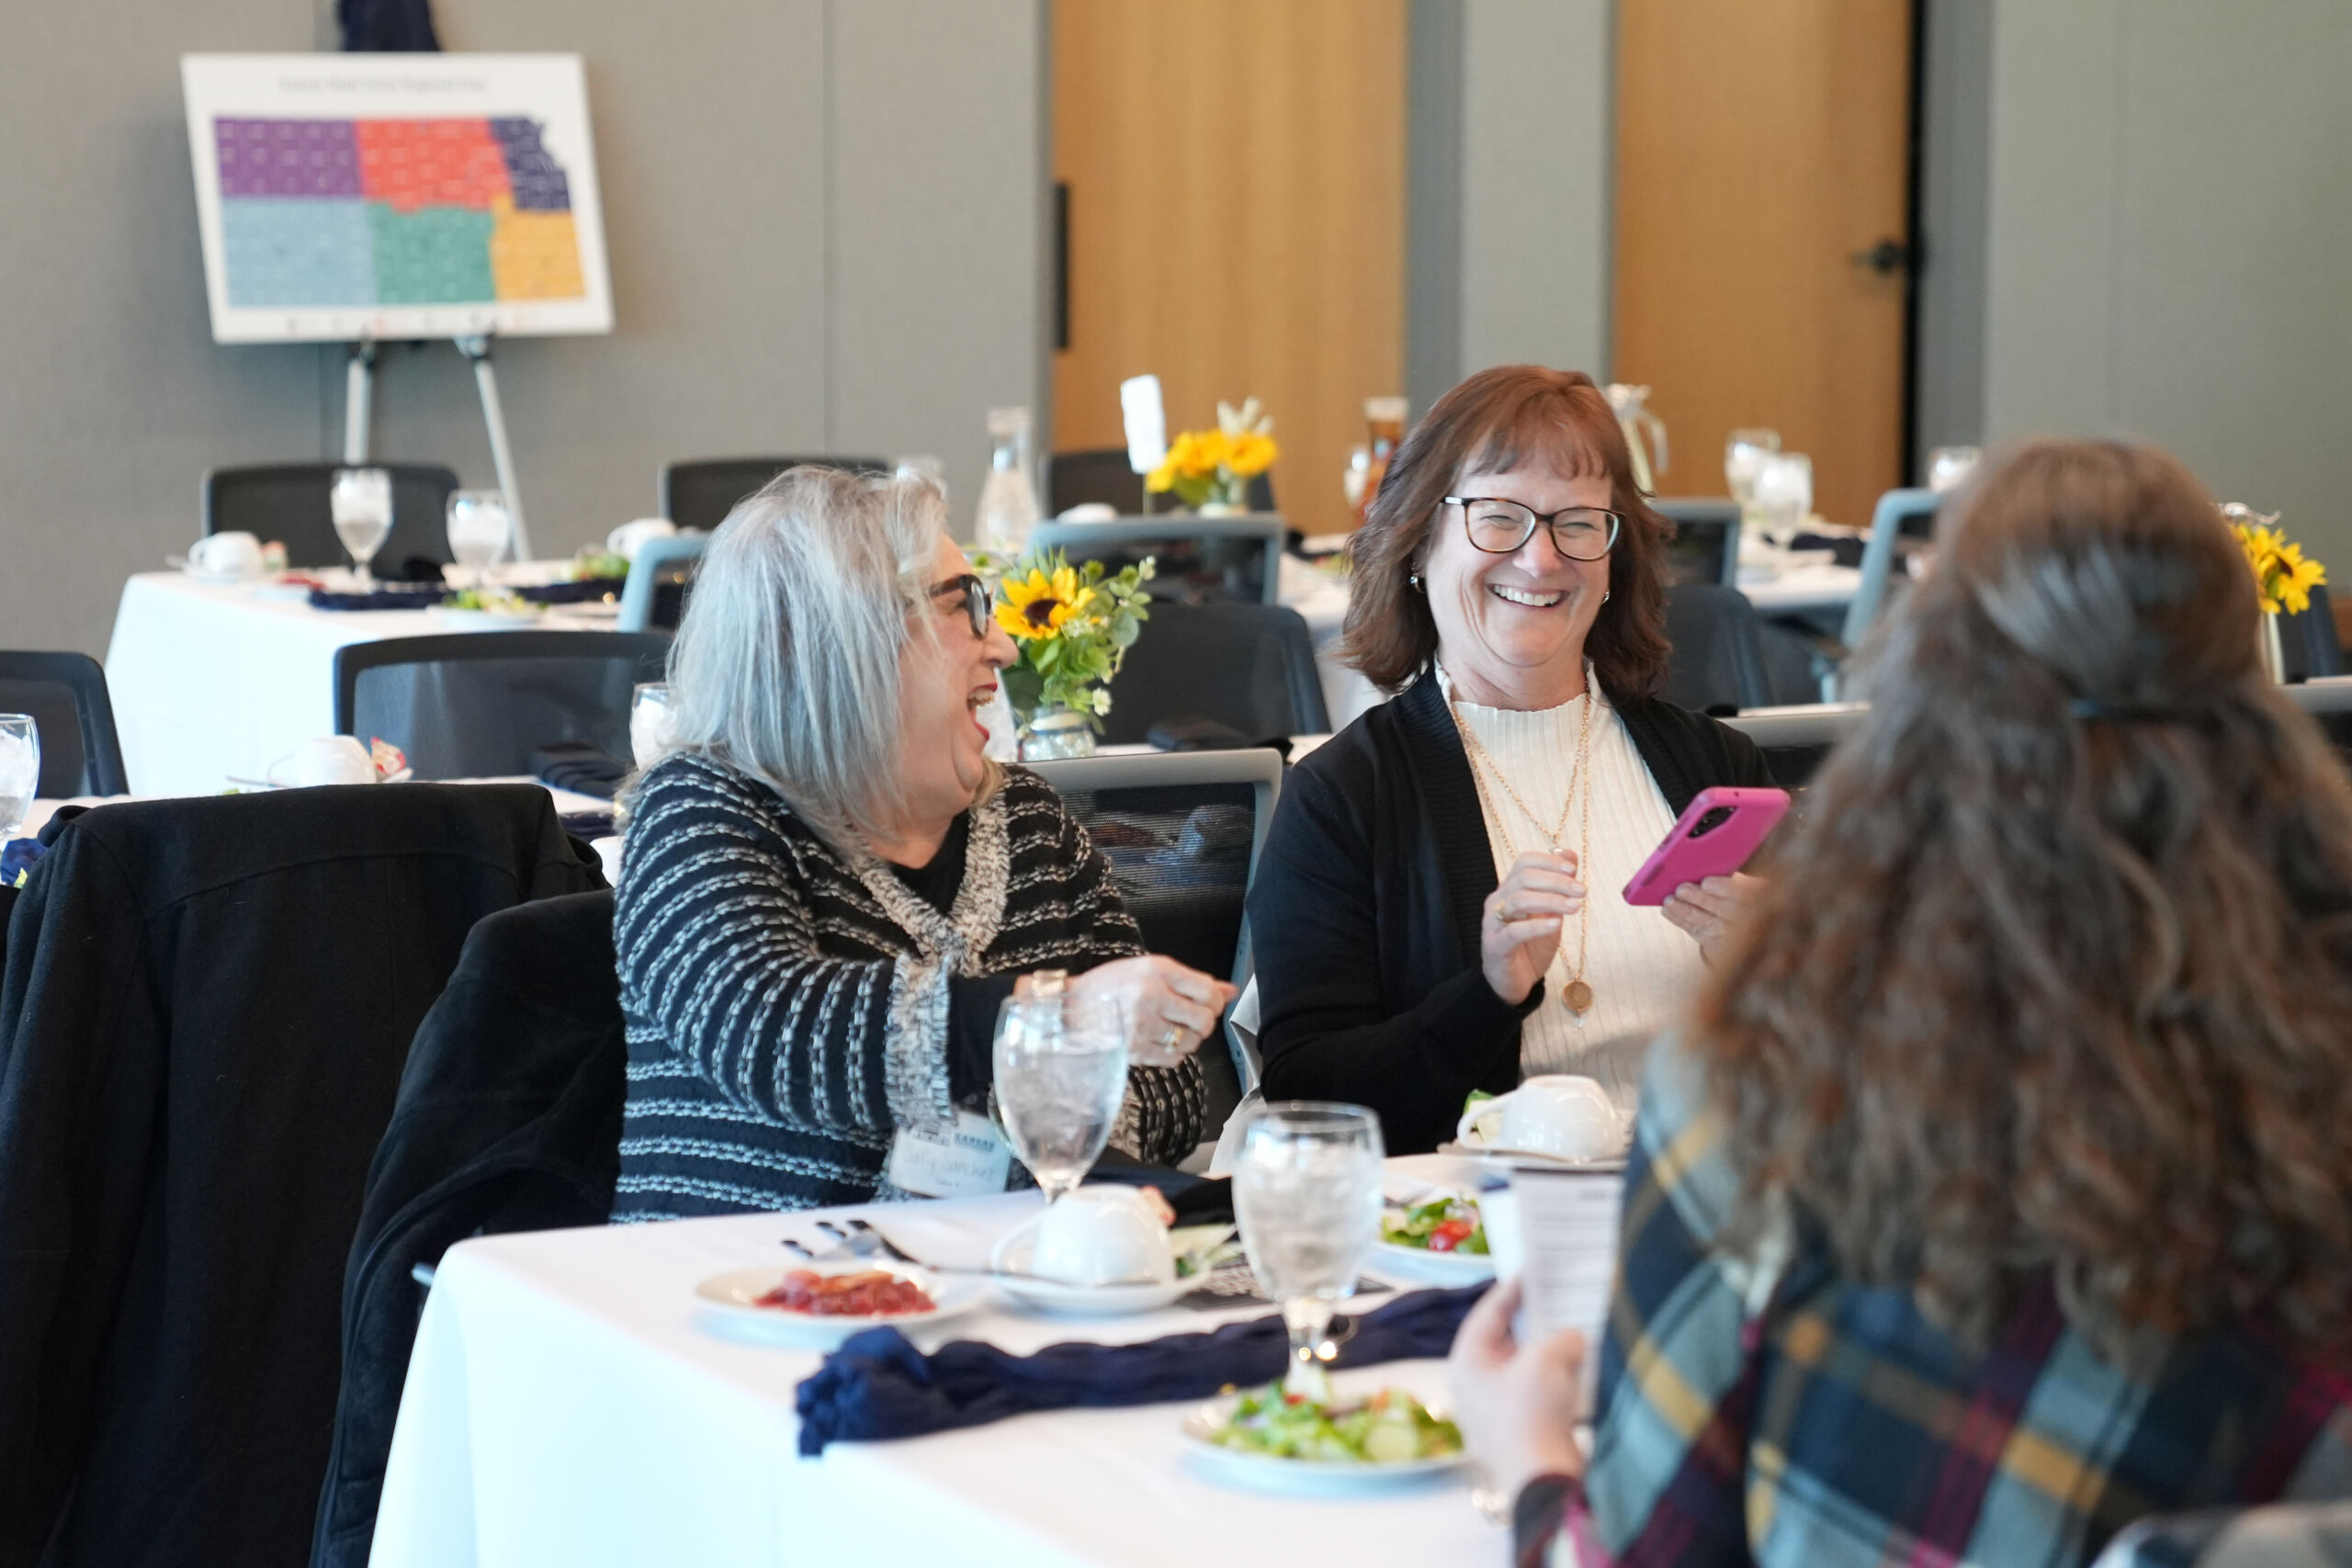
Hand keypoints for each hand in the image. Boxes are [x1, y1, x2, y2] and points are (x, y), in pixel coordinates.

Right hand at [1061, 956, 1237, 1066]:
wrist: (1072, 1006)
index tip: (1207, 1004)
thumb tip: (1231, 990)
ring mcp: (1143, 1025)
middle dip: (1203, 1023)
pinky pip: (1174, 1059)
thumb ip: (1193, 981)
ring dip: (1188, 1039)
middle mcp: (1152, 996)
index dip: (1215, 1002)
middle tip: (1189, 1019)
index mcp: (1158, 971)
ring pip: (1192, 1042)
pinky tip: (1158, 1041)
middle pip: (1205, 1020)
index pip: (1208, 991)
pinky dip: (1173, 1053)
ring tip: (1170, 1029)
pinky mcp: (1136, 1050)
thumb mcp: (1150, 970)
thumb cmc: (1112, 986)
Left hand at [1447, 1276, 1588, 1499]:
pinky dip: (1559, 1377)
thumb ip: (1561, 1337)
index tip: (1534, 1271)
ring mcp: (1497, 1411)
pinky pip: (1539, 1392)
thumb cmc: (1531, 1413)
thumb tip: (1573, 1339)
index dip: (1512, 1289)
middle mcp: (1475, 1385)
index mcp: (1466, 1362)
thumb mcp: (1546, 1359)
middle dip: (1536, 1322)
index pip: (1487, 1314)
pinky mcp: (1523, 1430)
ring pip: (1526, 1367)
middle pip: (1507, 1341)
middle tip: (1562, 1298)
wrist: (1544, 1480)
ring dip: (1552, 1351)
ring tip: (1579, 1329)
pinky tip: (1584, 1366)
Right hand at [1481, 852, 1582, 1004]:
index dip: (1549, 862)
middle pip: (1523, 877)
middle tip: (1581, 891)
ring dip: (1550, 900)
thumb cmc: (1530, 947)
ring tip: (1574, 907)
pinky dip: (1537, 925)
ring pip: (1518, 900)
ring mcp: (1493, 924)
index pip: (1525, 862)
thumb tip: (1570, 855)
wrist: (1514, 983)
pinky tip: (1556, 924)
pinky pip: (1514, 931)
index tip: (1573, 870)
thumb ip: (1557, 888)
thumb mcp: (1550, 914)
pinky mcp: (1495, 946)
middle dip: (1556, 881)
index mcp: (1510, 890)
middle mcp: (1498, 902)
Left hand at [1661, 871, 1762, 964]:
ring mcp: (1734, 935)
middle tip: (1681, 889)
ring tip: (1669, 901)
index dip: (1724, 889)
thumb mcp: (1740, 881)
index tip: (1706, 882)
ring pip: (1708, 922)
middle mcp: (1750, 918)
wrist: (1742, 926)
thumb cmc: (1736, 893)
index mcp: (1758, 895)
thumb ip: (1728, 875)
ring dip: (1685, 911)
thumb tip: (1699, 863)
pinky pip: (1697, 931)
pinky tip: (1667, 911)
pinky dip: (1680, 920)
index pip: (1744, 893)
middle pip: (1724, 909)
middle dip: (1700, 899)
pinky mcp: (1718, 946)